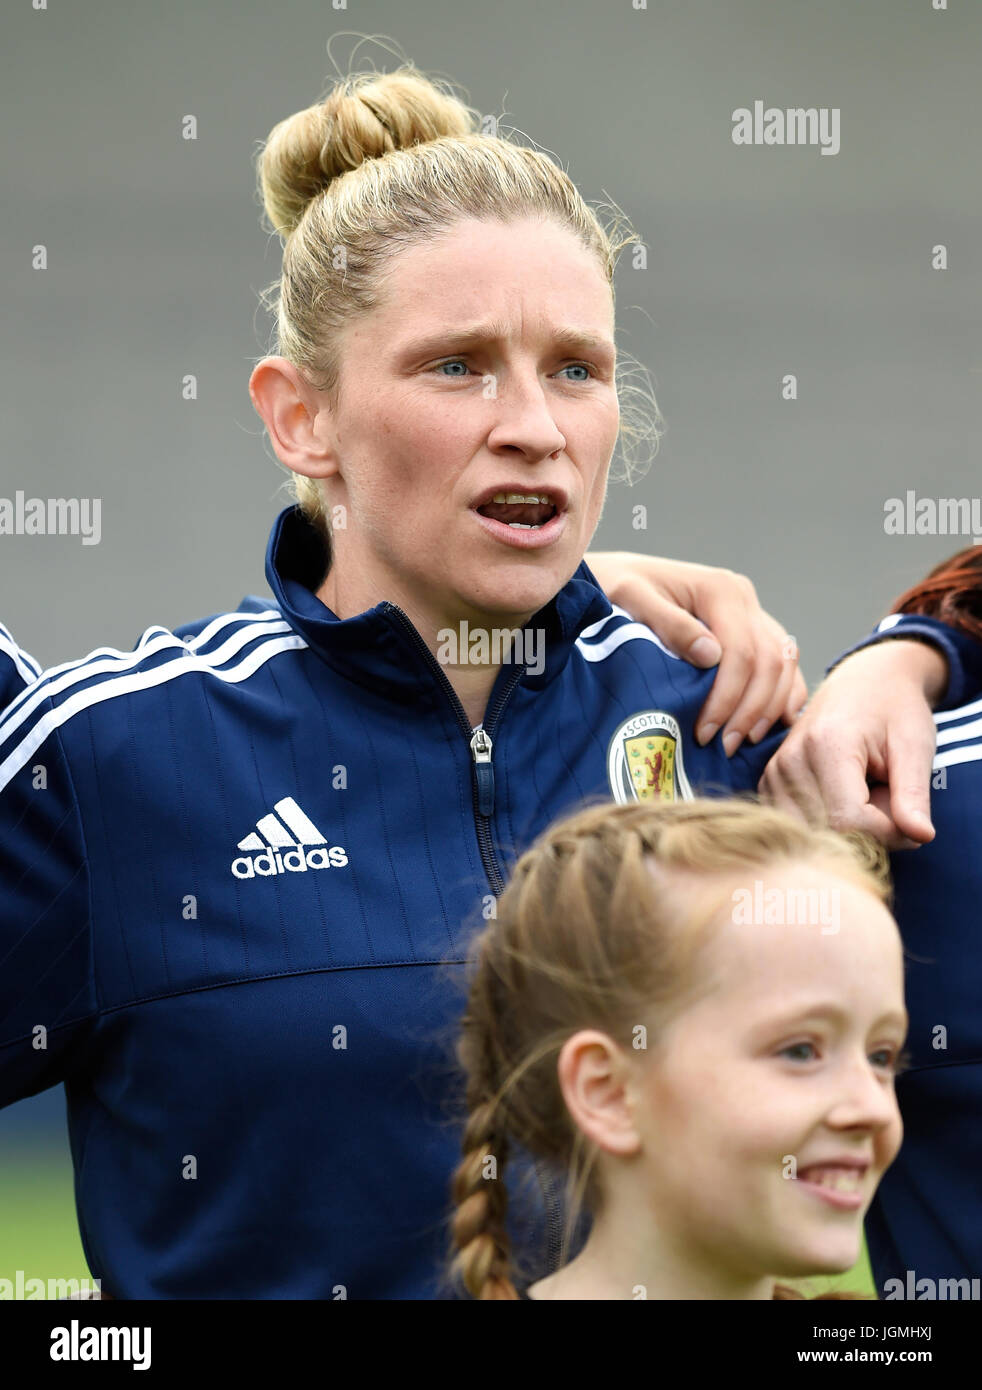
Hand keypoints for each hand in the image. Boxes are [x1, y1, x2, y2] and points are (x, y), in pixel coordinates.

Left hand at [584, 550, 806, 753]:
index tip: (705, 732)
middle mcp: (743, 598)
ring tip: (746, 740)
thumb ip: (670, 624)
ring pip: (784, 662)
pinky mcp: (749, 629)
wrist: (612, 578)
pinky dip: (784, 692)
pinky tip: (772, 722)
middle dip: (751, 710)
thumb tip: (711, 656)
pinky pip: (783, 661)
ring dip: (771, 705)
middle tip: (727, 746)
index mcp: (719, 589)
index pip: (742, 652)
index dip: (729, 697)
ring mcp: (750, 612)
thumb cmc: (614, 588)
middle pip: (770, 661)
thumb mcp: (630, 598)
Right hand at [758, 639, 946, 849]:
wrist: (864, 680)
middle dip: (869, 831)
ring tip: (866, 795)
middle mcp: (789, 761)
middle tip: (888, 798)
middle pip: (829, 832)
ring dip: (847, 830)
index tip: (911, 819)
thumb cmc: (894, 709)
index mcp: (826, 745)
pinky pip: (800, 827)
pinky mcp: (767, 784)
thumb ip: (914, 794)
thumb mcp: (915, 745)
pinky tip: (844, 798)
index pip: (850, 822)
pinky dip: (827, 825)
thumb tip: (920, 837)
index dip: (888, 833)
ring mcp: (772, 774)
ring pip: (812, 834)